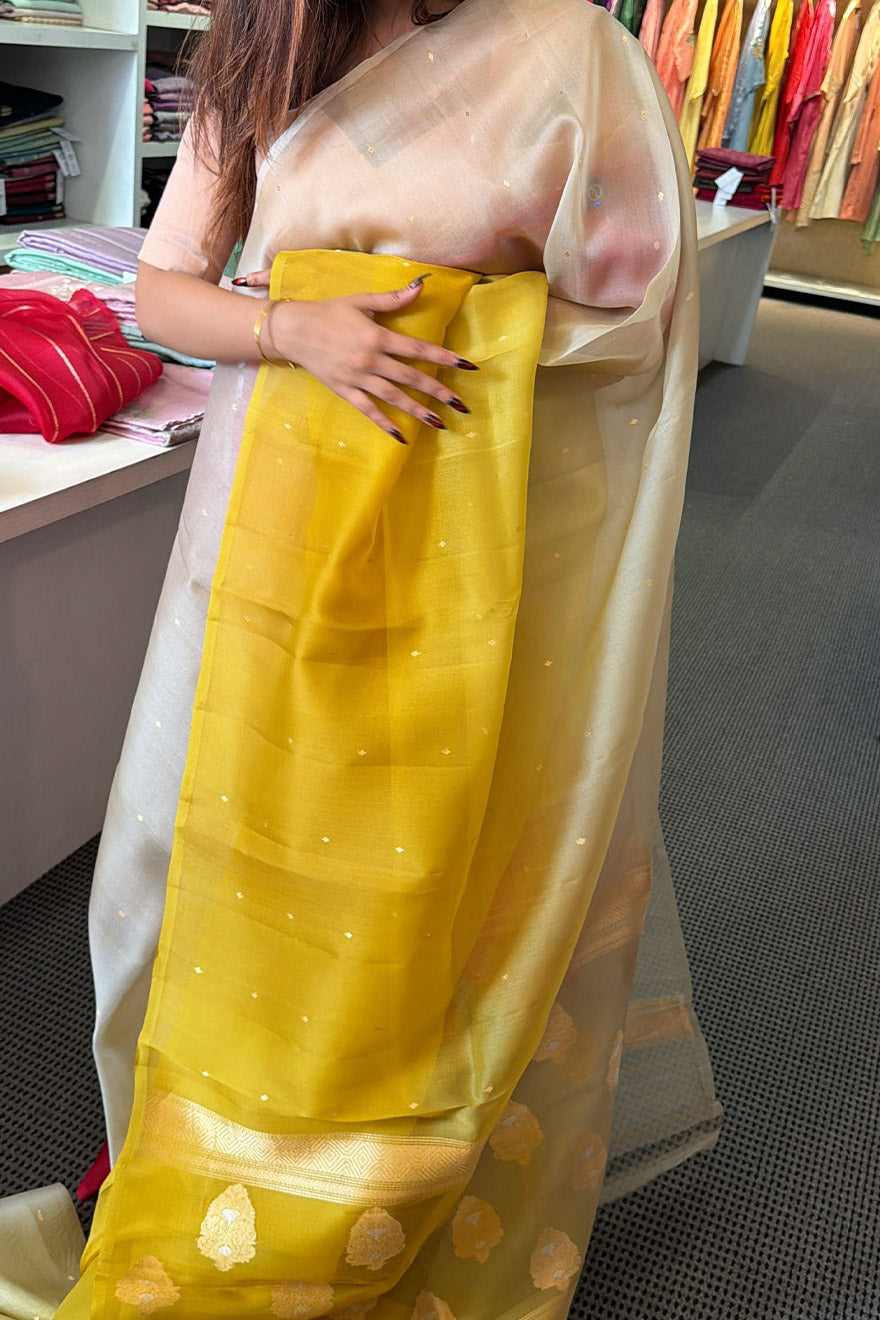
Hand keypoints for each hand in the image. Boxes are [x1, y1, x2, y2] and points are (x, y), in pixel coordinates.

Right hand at [234, 268, 475, 442]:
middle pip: (410, 377)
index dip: (443, 357)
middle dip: (438, 391)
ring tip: (440, 422)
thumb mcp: (361, 301)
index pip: (418, 349)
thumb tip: (422, 286)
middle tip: (461, 404)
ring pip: (393, 397)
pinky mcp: (345, 390)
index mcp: (377, 336)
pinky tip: (402, 436)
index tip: (466, 366)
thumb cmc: (329, 312)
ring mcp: (357, 377)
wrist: (293, 330)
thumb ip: (393, 299)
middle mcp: (370, 359)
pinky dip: (385, 423)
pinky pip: (368, 410)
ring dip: (417, 411)